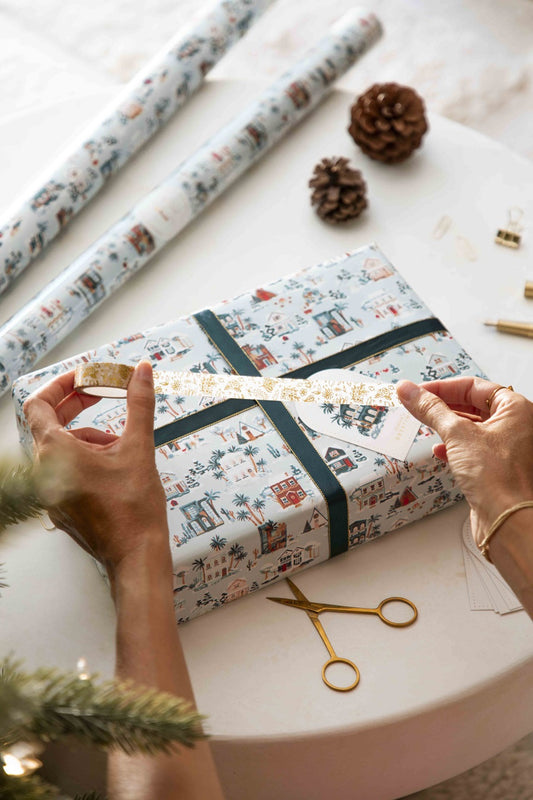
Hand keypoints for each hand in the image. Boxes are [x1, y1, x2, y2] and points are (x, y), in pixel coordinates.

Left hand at [23, 361, 168, 578]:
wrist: (136, 555)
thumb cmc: (134, 508)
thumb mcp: (139, 447)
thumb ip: (139, 403)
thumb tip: (142, 371)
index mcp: (55, 453)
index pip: (39, 404)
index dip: (61, 386)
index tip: (84, 378)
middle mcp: (44, 472)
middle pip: (50, 425)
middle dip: (78, 406)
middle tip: (103, 395)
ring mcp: (50, 492)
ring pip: (62, 449)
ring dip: (89, 437)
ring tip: (121, 443)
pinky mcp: (61, 506)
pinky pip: (67, 471)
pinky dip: (87, 459)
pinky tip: (116, 466)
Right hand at [397, 377, 532, 546]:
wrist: (508, 521)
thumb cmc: (500, 479)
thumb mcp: (457, 434)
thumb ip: (430, 409)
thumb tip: (409, 391)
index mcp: (517, 409)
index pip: (474, 387)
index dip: (443, 387)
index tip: (418, 392)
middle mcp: (517, 426)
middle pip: (473, 405)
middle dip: (443, 407)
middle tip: (417, 406)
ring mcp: (509, 448)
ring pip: (472, 427)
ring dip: (447, 426)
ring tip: (425, 426)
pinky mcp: (499, 468)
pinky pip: (474, 448)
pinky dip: (455, 446)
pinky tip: (440, 451)